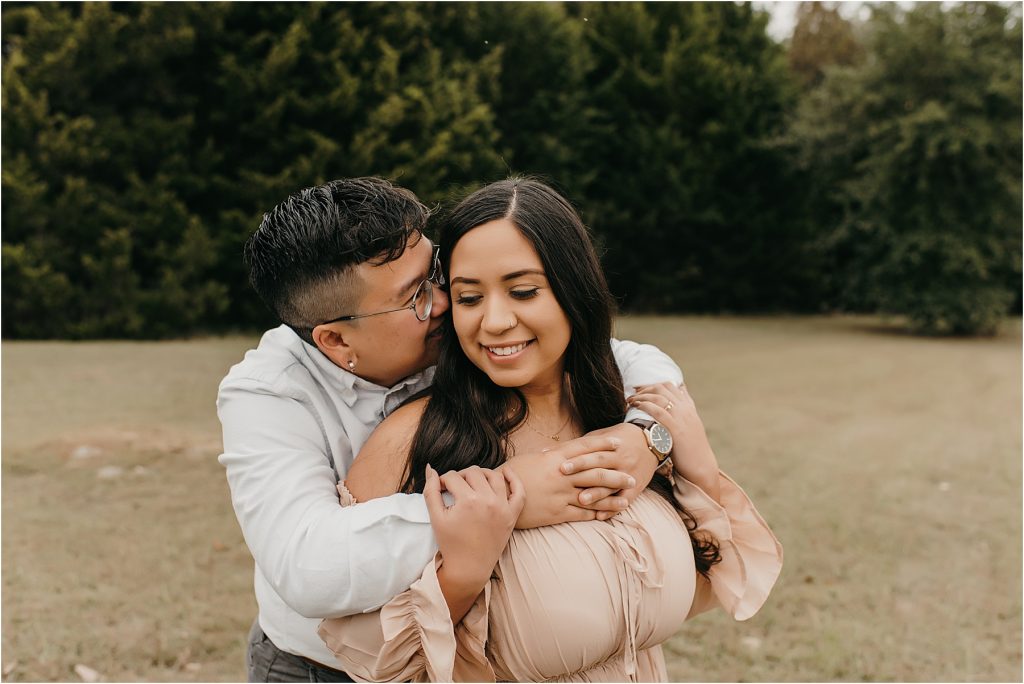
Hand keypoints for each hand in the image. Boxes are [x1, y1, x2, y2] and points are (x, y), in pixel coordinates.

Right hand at [424, 465, 524, 587]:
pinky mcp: (512, 515)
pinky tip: (504, 472)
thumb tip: (430, 468)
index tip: (440, 489)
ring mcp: (503, 507)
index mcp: (468, 501)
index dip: (442, 481)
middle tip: (454, 488)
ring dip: (481, 474)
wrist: (469, 567)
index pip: (452, 477)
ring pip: (494, 475)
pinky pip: (519, 491)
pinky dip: (513, 478)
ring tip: (472, 482)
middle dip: (460, 476)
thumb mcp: (436, 517)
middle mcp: (488, 500)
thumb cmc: (450, 543)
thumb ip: (430, 490)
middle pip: (473, 472)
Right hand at [502, 440, 635, 528]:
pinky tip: (609, 514)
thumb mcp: (530, 460)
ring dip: (613, 496)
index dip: (603, 445)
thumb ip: (547, 456)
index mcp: (555, 458)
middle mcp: (562, 475)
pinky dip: (598, 513)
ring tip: (628, 497)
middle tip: (631, 475)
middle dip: (616, 474)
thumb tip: (554, 450)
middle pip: (596, 472)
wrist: (497, 497)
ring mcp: (561, 495)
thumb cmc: (511, 475)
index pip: (584, 448)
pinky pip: (583, 513)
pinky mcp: (558, 513)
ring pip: (594, 494)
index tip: (618, 443)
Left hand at [557, 425, 658, 520]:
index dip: (577, 460)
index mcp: (610, 447)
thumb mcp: (600, 437)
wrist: (652, 441)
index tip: (561, 466)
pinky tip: (600, 516)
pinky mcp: (636, 487)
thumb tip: (546, 451)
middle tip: (565, 481)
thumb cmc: (618, 438)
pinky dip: (613, 508)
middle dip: (583, 474)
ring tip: (581, 501)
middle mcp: (620, 460)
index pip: (592, 454)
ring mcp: (629, 474)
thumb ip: (577, 445)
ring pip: (612, 485)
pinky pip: (626, 499)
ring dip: (597, 494)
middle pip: (600, 468)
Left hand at [627, 382, 719, 500]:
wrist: (701, 465)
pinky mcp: (676, 429)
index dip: (652, 384)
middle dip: (644, 388)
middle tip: (632, 394)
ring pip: (659, 396)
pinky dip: (645, 405)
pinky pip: (659, 411)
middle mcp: (685, 409)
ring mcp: (682, 418)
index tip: (639, 389)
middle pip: (662, 387)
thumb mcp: (691, 424)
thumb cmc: (692, 449)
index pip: (670, 385)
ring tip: (630, 400)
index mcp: (688, 407)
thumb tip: (677, 395)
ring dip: (641, 395)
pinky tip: (636, 406)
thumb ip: (684, 410)